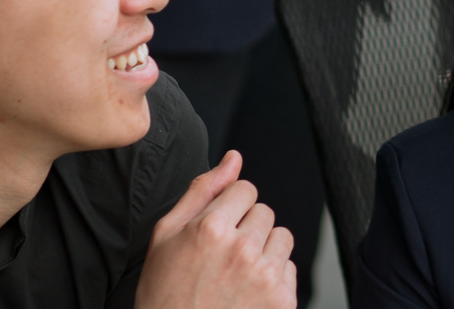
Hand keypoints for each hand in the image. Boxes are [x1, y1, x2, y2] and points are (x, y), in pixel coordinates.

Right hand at [136, 151, 295, 308]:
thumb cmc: (164, 295)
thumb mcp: (166, 237)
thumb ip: (202, 191)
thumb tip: (233, 158)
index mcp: (212, 228)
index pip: (245, 189)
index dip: (229, 209)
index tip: (216, 231)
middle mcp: (243, 249)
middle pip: (264, 212)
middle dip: (246, 228)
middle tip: (221, 259)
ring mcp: (265, 277)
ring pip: (281, 238)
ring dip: (263, 251)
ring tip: (234, 276)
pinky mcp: (282, 301)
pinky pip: (290, 269)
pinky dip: (272, 278)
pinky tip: (245, 294)